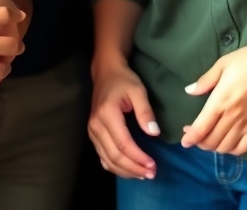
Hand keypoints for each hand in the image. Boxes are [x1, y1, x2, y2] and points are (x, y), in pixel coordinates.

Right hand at [88, 55, 160, 179]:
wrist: (105, 72)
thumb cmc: (123, 80)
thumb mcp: (138, 90)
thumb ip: (145, 112)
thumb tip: (154, 134)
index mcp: (107, 114)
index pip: (123, 144)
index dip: (138, 157)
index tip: (153, 165)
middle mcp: (96, 126)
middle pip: (114, 156)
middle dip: (133, 168)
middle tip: (151, 174)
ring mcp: (92, 132)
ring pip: (107, 160)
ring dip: (125, 171)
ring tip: (142, 174)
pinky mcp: (93, 135)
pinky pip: (103, 157)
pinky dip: (115, 167)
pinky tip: (128, 169)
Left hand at [181, 33, 246, 154]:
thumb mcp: (223, 64)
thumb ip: (205, 81)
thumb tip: (189, 91)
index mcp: (221, 100)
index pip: (201, 128)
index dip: (190, 138)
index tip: (184, 140)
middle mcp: (233, 116)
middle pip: (211, 141)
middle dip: (199, 142)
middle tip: (195, 135)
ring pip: (226, 147)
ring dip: (214, 147)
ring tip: (210, 139)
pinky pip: (244, 148)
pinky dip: (233, 150)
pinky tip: (228, 142)